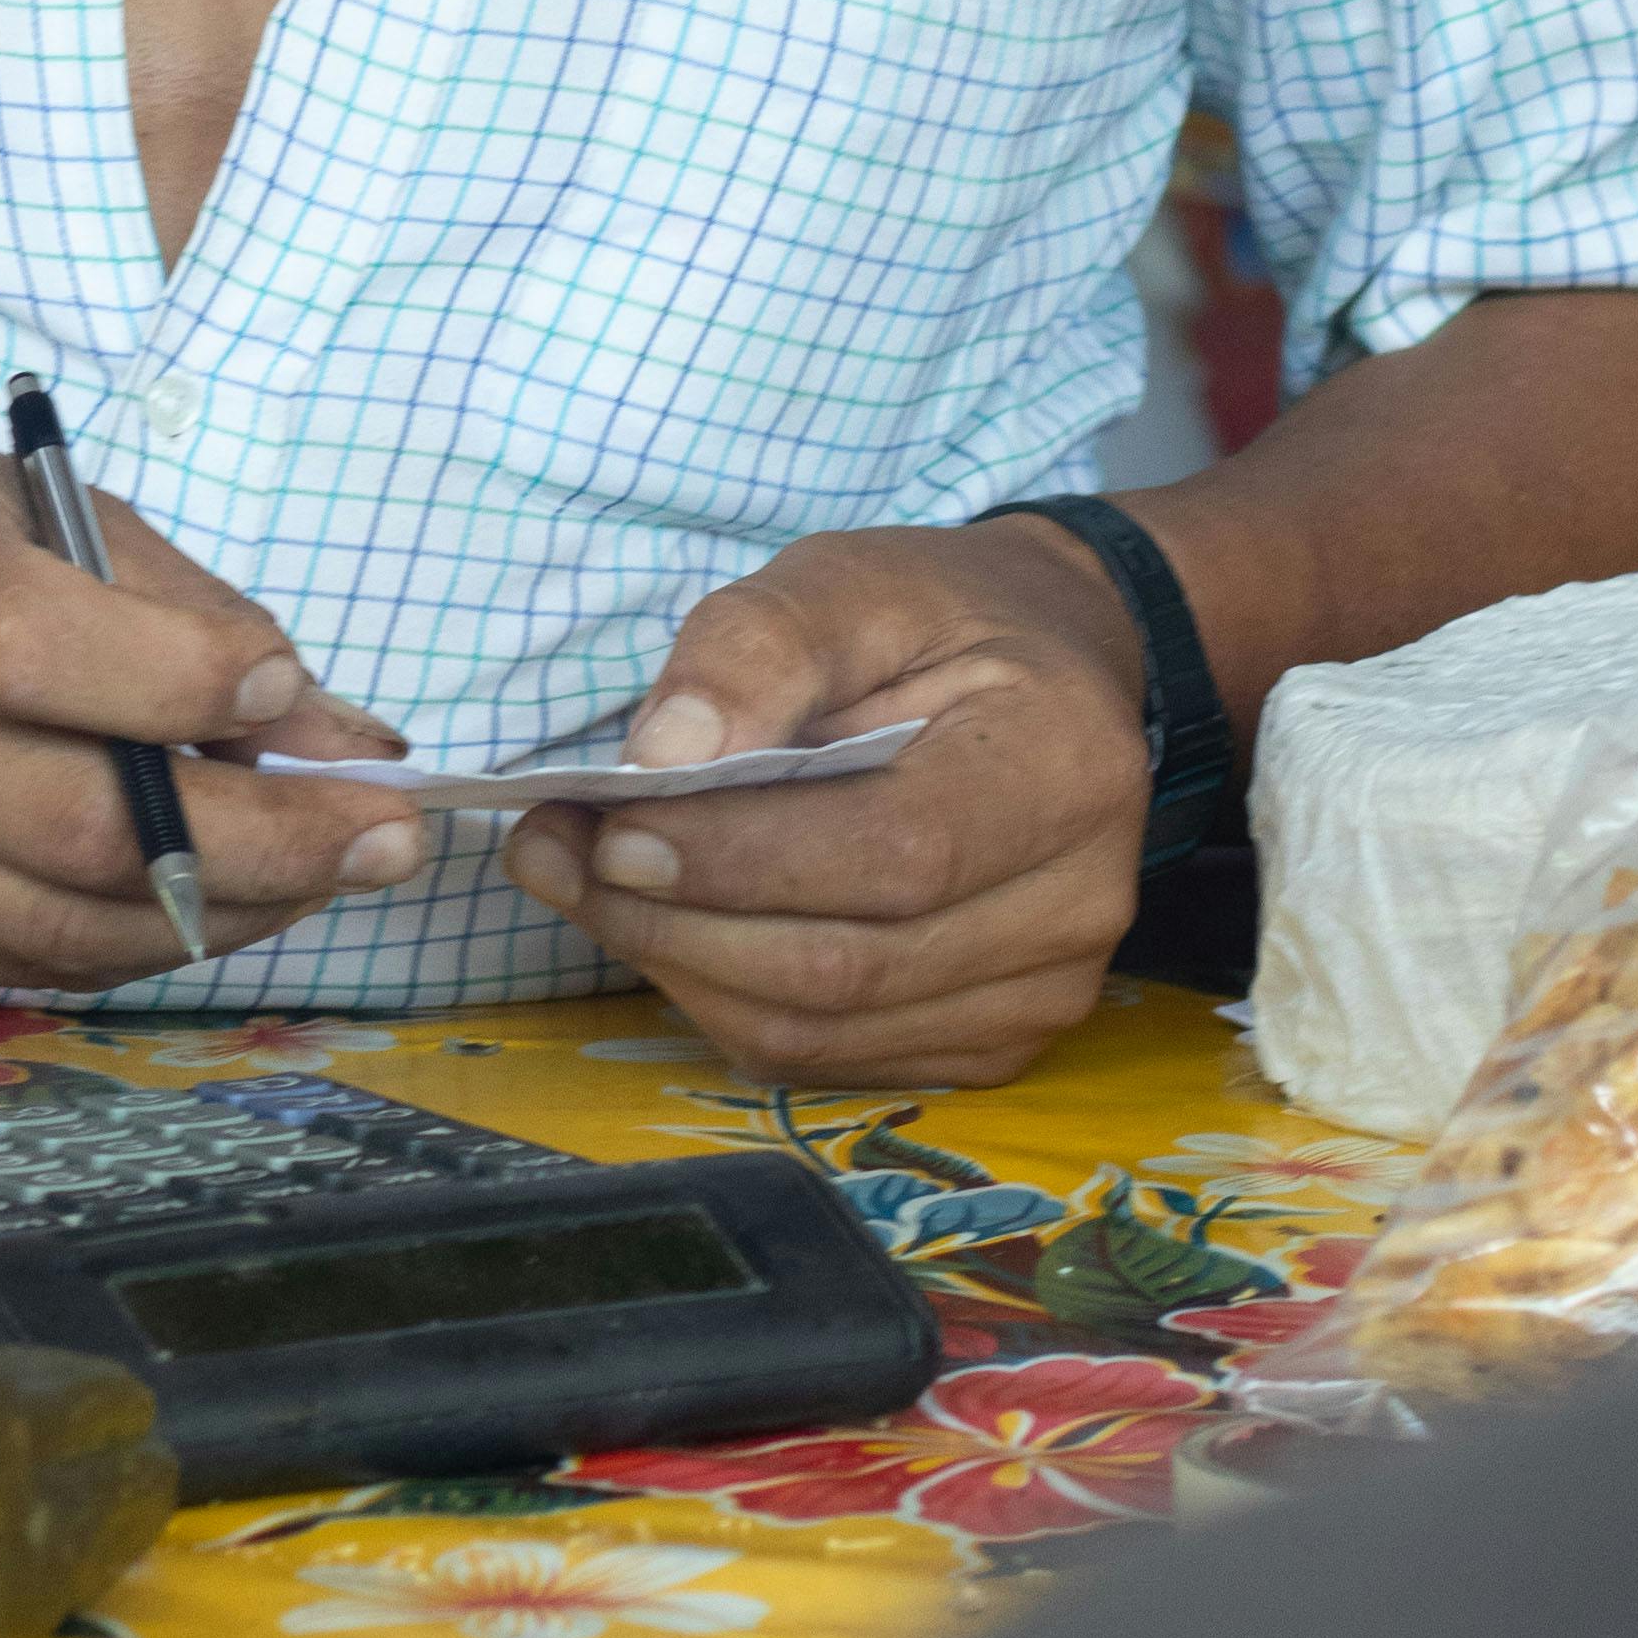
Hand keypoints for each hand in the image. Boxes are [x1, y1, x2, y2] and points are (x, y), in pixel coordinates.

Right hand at [0, 407, 418, 985]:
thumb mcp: (25, 491)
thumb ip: (187, 605)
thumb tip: (346, 733)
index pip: (30, 651)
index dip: (182, 681)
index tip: (289, 688)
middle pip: (69, 823)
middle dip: (266, 841)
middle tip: (390, 829)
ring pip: (63, 921)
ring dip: (233, 908)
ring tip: (334, 865)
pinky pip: (28, 959)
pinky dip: (149, 936)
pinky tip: (228, 891)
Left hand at [500, 515, 1157, 1088]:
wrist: (1044, 671)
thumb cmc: (937, 619)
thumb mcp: (849, 578)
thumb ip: (756, 648)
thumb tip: (662, 759)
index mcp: (1063, 765)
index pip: (894, 854)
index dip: (743, 858)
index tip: (613, 827)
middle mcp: (1081, 902)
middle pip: (847, 964)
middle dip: (674, 920)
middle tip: (557, 851)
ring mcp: (1045, 991)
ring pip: (820, 1031)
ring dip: (676, 966)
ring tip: (586, 881)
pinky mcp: (994, 1044)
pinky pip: (824, 1059)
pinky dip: (721, 999)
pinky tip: (668, 925)